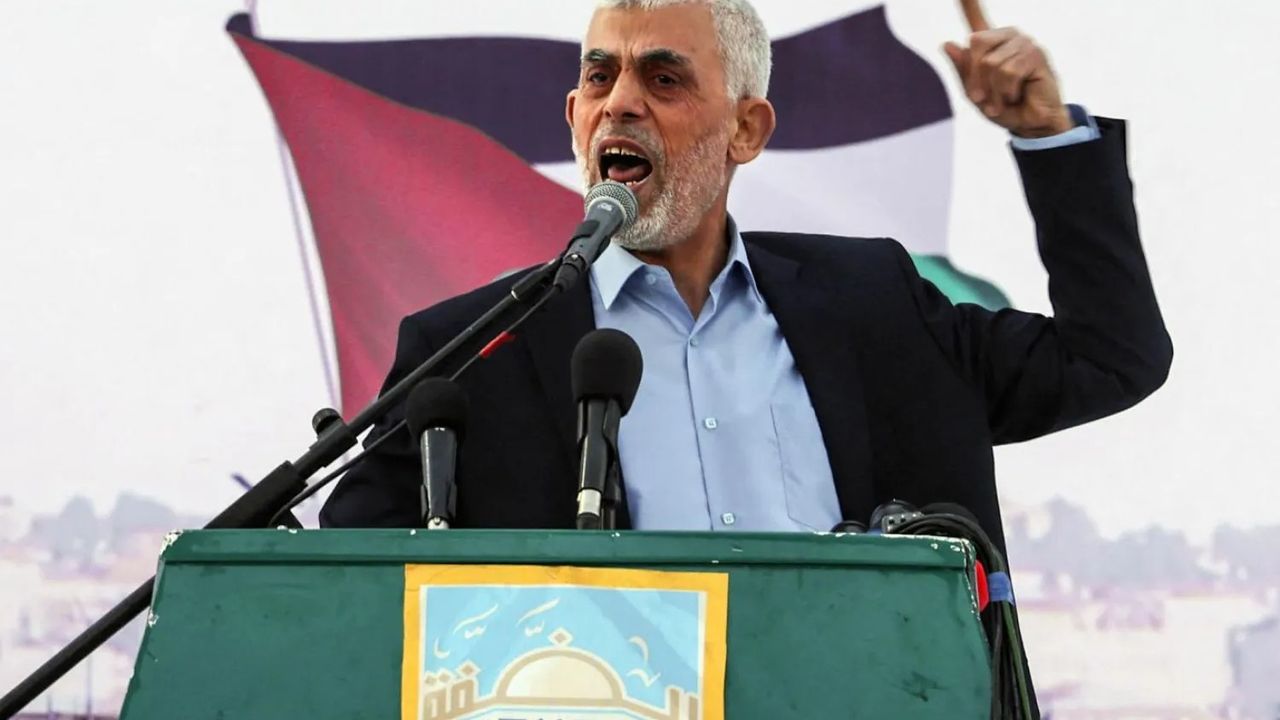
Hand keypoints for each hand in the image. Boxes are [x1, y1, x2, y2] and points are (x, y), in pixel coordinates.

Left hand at [943, 0, 1072, 138]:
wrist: (1030, 125)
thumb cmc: (1004, 108)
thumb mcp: (975, 93)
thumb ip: (962, 70)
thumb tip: (947, 43)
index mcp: (990, 44)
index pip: (976, 17)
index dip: (969, 3)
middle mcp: (1007, 37)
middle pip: (976, 43)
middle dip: (975, 77)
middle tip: (983, 98)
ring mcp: (1023, 43)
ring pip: (992, 63)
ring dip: (993, 91)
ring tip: (1005, 99)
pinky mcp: (1035, 55)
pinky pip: (1008, 72)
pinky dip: (1006, 92)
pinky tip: (1016, 96)